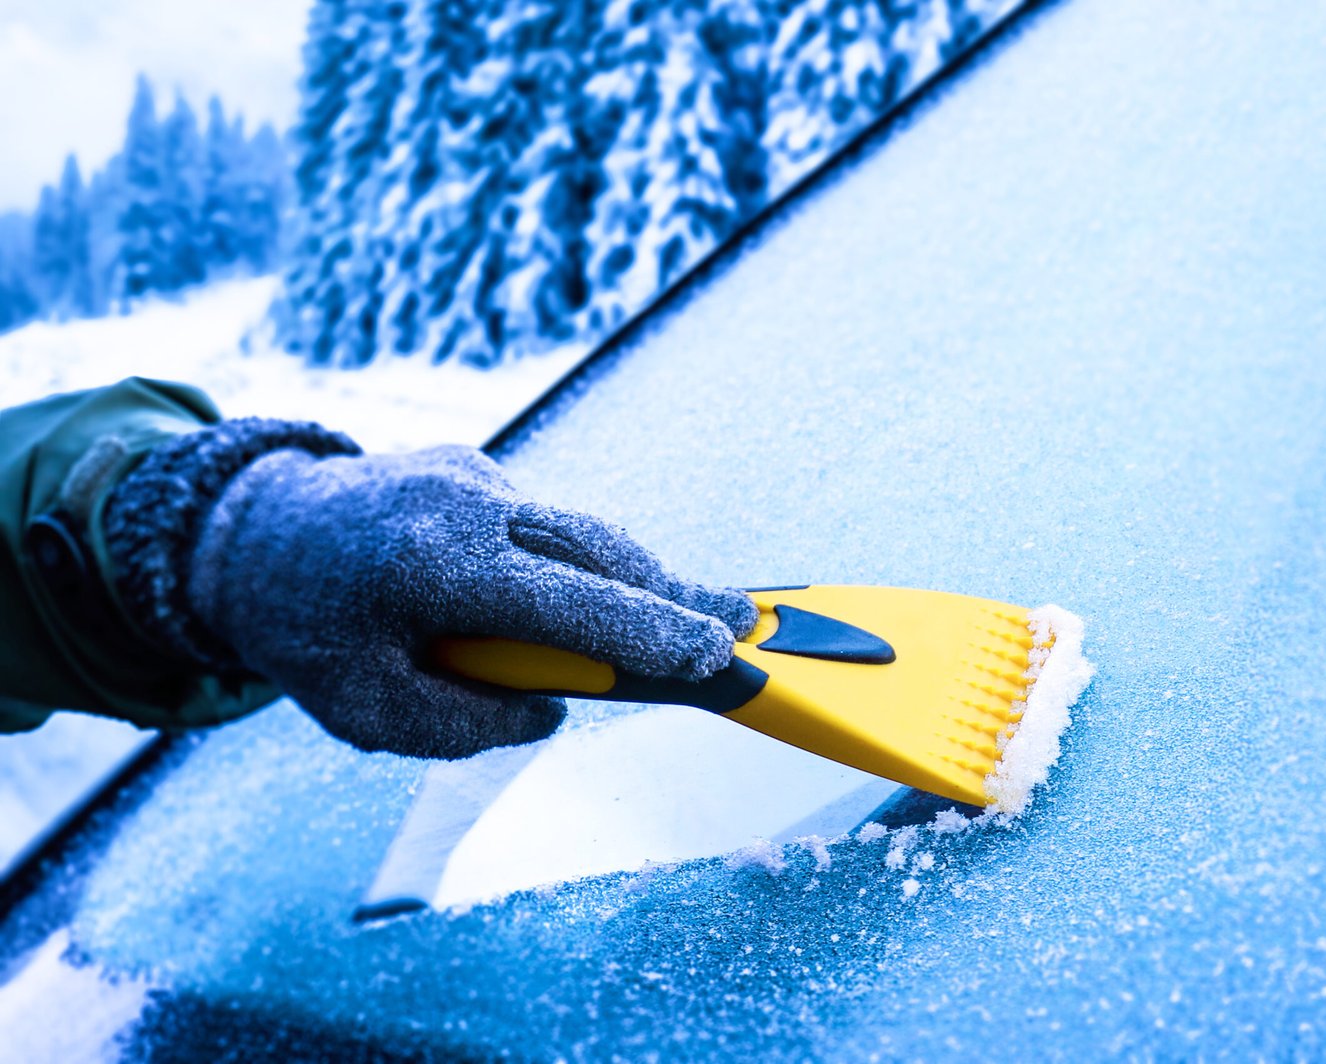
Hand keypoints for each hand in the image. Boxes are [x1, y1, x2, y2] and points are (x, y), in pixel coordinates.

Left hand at [185, 444, 756, 757]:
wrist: (243, 532)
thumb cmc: (304, 634)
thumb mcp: (364, 713)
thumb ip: (464, 725)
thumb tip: (550, 709)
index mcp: (432, 567)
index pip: (571, 604)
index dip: (651, 631)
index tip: (718, 653)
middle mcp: (462, 505)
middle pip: (598, 550)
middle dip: (673, 594)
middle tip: (742, 626)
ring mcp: (470, 473)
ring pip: (577, 531)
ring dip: (630, 578)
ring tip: (690, 617)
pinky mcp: (470, 463)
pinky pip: (539, 522)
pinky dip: (567, 562)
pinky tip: (577, 597)